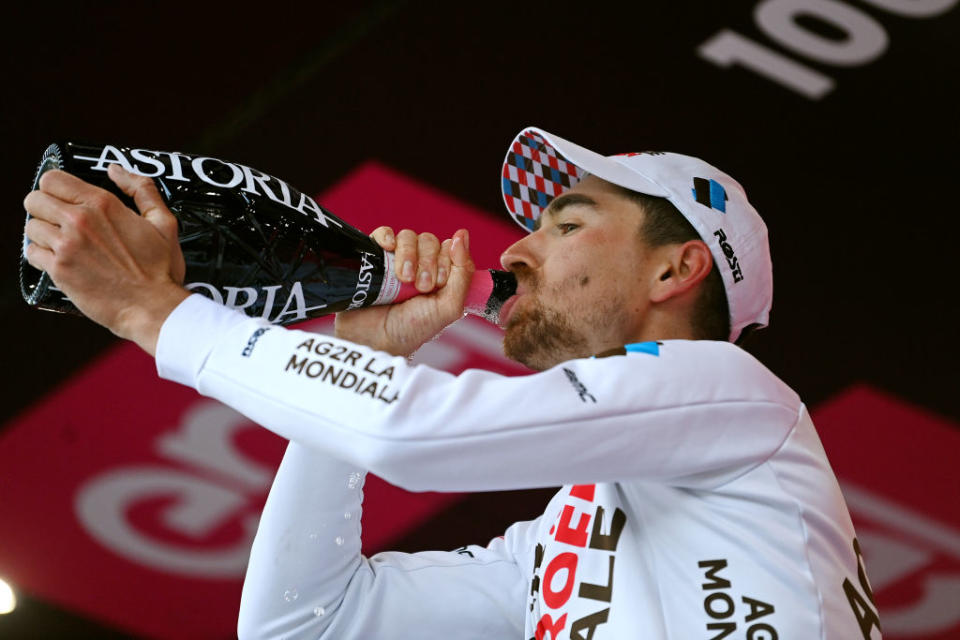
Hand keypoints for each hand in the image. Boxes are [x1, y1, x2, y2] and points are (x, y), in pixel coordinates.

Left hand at [23, 164, 189, 355]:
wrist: (153, 307)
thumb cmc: (160, 270)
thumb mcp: (163, 222)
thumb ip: (141, 189)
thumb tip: (116, 170)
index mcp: (102, 205)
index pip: (53, 179)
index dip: (56, 187)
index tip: (64, 198)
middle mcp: (79, 221)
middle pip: (34, 200)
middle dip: (45, 208)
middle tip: (60, 221)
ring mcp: (66, 246)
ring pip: (31, 227)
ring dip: (43, 234)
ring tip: (62, 244)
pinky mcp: (59, 271)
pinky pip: (32, 254)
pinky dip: (42, 257)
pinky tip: (61, 261)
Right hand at [334, 227, 473, 356]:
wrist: (376, 340)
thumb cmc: (412, 329)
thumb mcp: (449, 306)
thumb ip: (464, 272)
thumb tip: (462, 235)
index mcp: (440, 275)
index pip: (449, 247)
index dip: (445, 262)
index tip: (437, 284)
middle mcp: (420, 265)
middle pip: (429, 240)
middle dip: (427, 262)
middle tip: (420, 287)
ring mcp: (396, 260)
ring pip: (408, 236)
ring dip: (408, 256)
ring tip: (403, 279)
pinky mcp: (373, 257)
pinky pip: (383, 233)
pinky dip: (387, 237)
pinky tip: (388, 250)